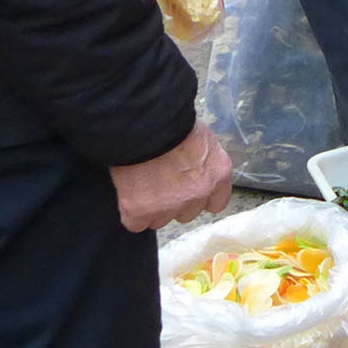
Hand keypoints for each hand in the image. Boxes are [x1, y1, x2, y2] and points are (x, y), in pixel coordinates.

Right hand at [110, 121, 233, 232]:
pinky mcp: (141, 211)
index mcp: (218, 174)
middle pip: (187, 213)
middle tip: (160, 183)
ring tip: (142, 184)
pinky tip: (128, 194)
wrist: (143, 124)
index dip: (201, 199)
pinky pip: (136, 224)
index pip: (217, 203)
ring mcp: (170, 205)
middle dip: (175, 202)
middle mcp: (198, 194)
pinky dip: (131, 213)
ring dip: (152, 208)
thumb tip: (192, 169)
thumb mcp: (201, 139)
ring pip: (160, 220)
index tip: (189, 191)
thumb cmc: (172, 123)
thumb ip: (202, 162)